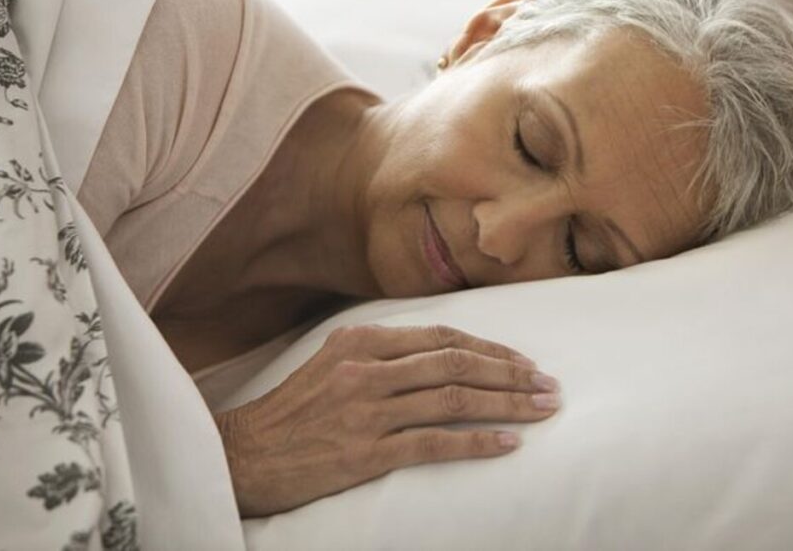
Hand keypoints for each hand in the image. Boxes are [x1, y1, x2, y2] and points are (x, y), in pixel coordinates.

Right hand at [214, 324, 559, 516]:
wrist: (244, 456)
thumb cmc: (293, 411)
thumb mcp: (332, 362)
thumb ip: (383, 353)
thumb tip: (443, 352)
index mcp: (361, 341)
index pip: (442, 337)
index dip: (490, 349)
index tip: (524, 361)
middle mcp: (366, 369)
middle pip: (456, 364)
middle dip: (510, 374)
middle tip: (549, 386)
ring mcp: (366, 410)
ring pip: (452, 399)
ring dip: (505, 404)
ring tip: (541, 410)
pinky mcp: (365, 452)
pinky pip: (433, 443)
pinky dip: (476, 441)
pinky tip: (507, 444)